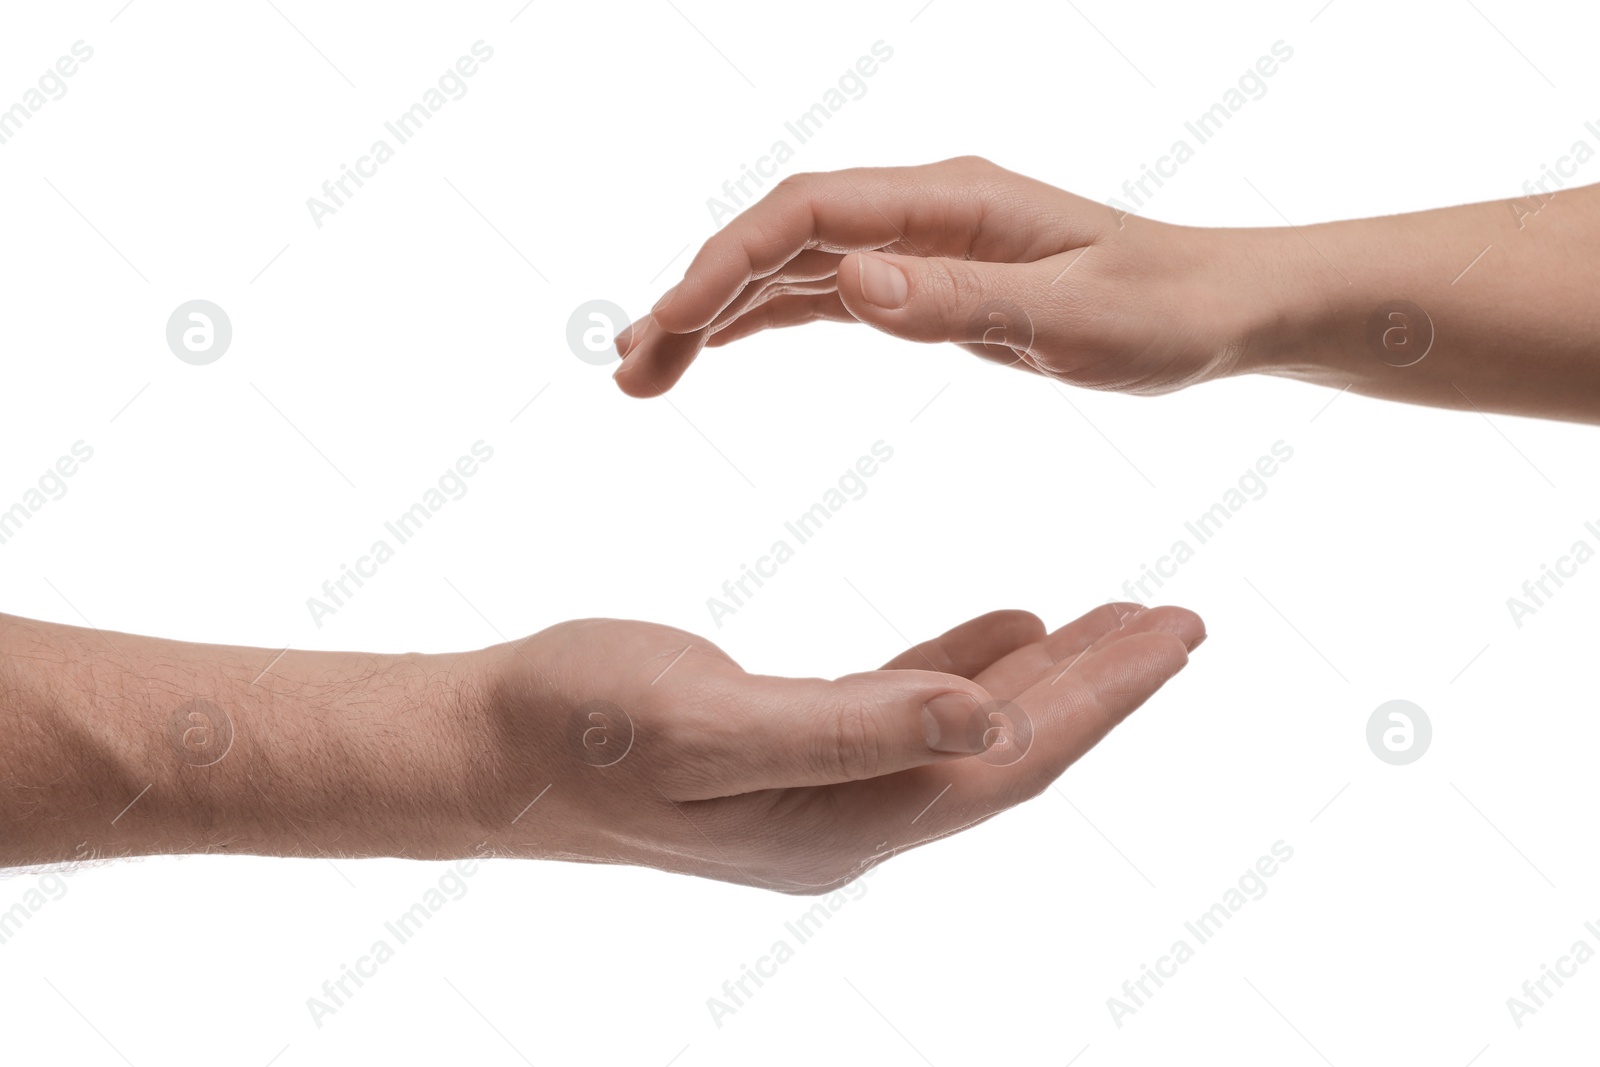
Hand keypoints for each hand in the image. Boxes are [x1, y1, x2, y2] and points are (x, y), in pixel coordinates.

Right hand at [470, 604, 1202, 892]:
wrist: (491, 747)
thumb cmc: (580, 729)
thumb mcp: (707, 723)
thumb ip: (847, 728)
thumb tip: (985, 727)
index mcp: (849, 818)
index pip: (1010, 760)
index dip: (1100, 700)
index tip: (1178, 635)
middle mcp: (854, 816)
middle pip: (1010, 749)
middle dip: (1101, 686)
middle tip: (1181, 619)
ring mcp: (824, 788)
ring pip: (970, 728)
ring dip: (1048, 676)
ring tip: (1120, 622)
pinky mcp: (792, 749)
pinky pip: (909, 707)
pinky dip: (967, 666)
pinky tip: (1007, 629)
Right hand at [614, 156, 1260, 398]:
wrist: (1223, 308)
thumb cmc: (1166, 312)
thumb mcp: (1074, 320)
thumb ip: (962, 303)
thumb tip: (850, 280)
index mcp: (953, 204)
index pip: (810, 214)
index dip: (727, 263)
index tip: (669, 326)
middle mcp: (925, 212)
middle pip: (780, 237)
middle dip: (697, 296)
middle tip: (630, 372)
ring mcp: (923, 246)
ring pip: (793, 266)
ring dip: (717, 313)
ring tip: (647, 371)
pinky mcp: (931, 284)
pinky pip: (828, 293)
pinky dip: (767, 319)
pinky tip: (724, 346)